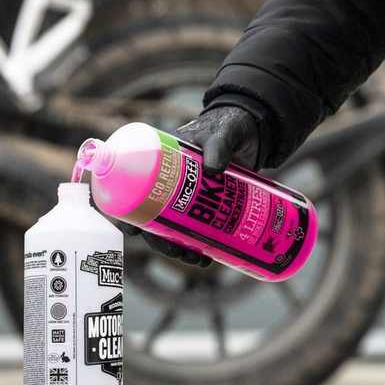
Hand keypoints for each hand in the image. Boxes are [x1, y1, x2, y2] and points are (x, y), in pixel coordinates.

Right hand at [122, 106, 258, 266]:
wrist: (256, 131)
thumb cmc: (231, 125)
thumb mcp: (224, 132)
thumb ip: (219, 144)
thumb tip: (212, 168)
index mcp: (161, 159)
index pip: (132, 187)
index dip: (128, 212)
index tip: (134, 231)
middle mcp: (169, 180)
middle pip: (153, 217)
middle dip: (161, 240)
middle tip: (178, 252)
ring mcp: (188, 194)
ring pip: (175, 227)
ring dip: (181, 247)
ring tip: (199, 260)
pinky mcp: (208, 203)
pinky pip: (197, 228)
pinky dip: (200, 243)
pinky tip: (209, 256)